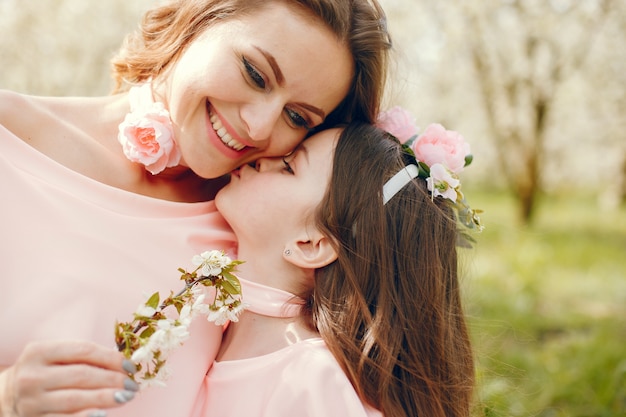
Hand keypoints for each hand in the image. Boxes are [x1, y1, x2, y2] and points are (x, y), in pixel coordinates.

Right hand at [0, 340, 137, 416]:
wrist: (10, 396)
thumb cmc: (45, 372)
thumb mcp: (56, 357)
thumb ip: (84, 357)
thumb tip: (124, 364)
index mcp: (39, 352)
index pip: (84, 350)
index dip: (111, 358)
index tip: (130, 366)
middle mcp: (32, 376)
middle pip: (82, 375)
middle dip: (113, 379)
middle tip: (132, 384)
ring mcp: (31, 401)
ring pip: (75, 399)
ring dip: (106, 398)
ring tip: (126, 396)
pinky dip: (86, 416)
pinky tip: (103, 413)